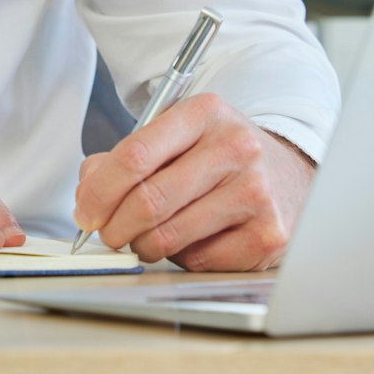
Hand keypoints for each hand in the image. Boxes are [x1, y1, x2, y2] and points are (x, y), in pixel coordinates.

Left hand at [71, 93, 314, 270]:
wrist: (288, 175)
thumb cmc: (219, 156)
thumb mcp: (176, 136)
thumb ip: (125, 157)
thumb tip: (88, 194)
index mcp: (204, 113)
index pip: (135, 155)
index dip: (100, 190)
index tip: (85, 211)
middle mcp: (235, 148)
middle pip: (150, 199)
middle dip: (114, 226)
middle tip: (106, 234)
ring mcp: (256, 193)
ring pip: (170, 235)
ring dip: (143, 245)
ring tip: (143, 238)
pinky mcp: (267, 235)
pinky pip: (199, 259)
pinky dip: (179, 257)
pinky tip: (186, 241)